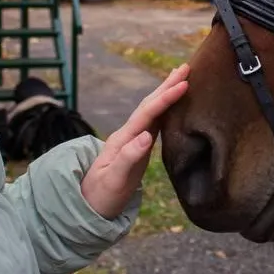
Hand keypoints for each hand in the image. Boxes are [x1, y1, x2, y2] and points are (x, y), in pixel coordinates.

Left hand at [81, 64, 189, 218]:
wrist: (88, 206)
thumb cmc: (101, 196)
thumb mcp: (114, 179)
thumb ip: (129, 158)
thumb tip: (147, 136)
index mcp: (123, 140)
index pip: (147, 113)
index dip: (165, 98)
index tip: (183, 84)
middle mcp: (128, 135)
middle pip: (148, 104)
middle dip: (166, 85)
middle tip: (186, 67)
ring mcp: (132, 140)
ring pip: (151, 110)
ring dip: (165, 92)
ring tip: (180, 77)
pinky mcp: (137, 147)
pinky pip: (154, 121)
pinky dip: (164, 108)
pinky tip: (172, 104)